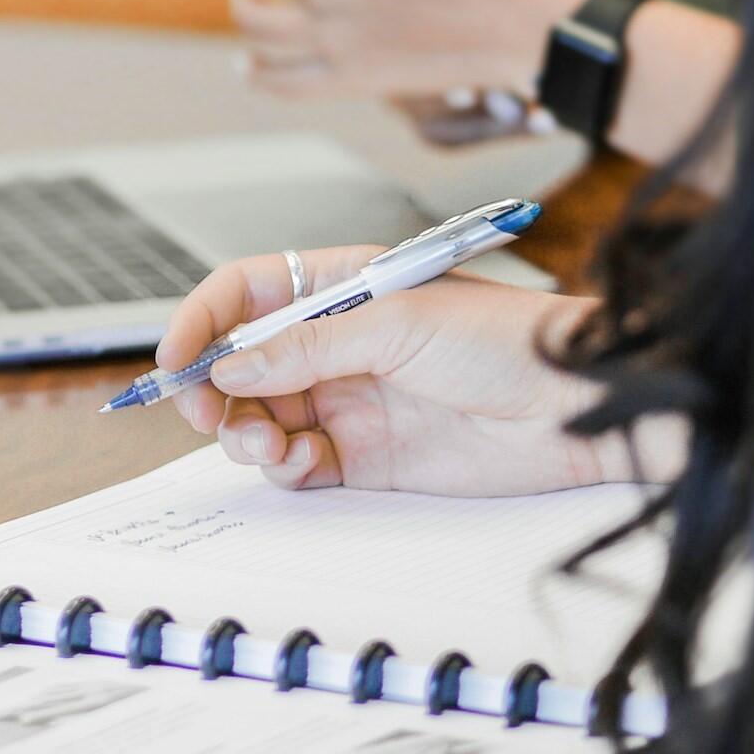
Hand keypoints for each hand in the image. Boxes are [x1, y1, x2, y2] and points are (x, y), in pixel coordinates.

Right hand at [155, 247, 682, 494]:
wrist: (579, 408)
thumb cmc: (509, 339)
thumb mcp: (397, 324)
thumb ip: (307, 348)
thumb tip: (231, 367)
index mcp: (339, 288)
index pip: (244, 294)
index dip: (201, 322)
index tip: (173, 359)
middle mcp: (334, 343)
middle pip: (239, 363)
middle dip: (212, 389)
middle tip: (206, 414)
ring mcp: (347, 400)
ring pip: (259, 417)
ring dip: (244, 432)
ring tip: (263, 443)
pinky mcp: (364, 456)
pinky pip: (295, 462)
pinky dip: (281, 466)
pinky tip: (297, 462)